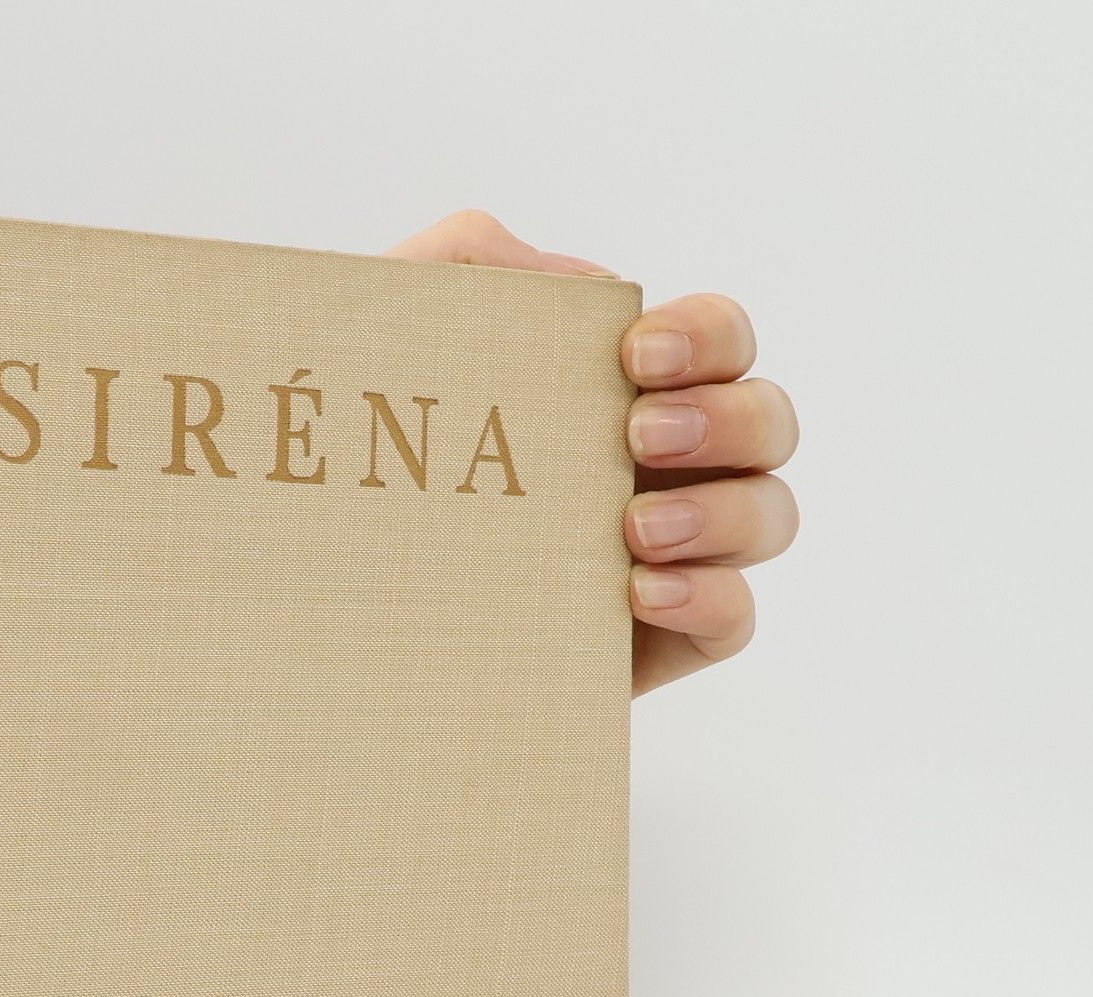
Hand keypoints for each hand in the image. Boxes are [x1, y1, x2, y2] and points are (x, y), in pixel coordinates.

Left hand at [387, 211, 798, 695]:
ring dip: (724, 513)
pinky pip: (736, 618)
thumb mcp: (387, 337)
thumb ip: (466, 260)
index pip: (719, 340)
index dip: (708, 336)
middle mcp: (664, 465)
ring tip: (636, 530)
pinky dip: (711, 597)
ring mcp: (670, 554)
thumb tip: (584, 282)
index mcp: (621, 391)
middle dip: (726, 420)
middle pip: (768, 422)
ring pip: (770, 516)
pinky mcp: (654, 641)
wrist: (322, 594)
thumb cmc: (363, 454)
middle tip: (637, 436)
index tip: (635, 355)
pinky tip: (640, 593)